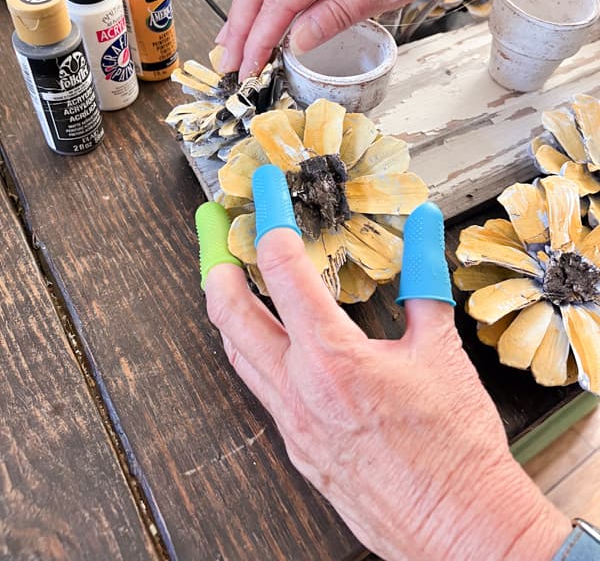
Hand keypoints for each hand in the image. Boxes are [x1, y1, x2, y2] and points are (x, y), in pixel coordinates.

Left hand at [204, 228, 570, 559]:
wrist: (461, 530)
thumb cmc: (455, 451)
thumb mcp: (441, 351)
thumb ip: (424, 282)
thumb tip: (425, 231)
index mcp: (332, 361)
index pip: (283, 271)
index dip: (270, 221)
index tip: (265, 193)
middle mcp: (299, 393)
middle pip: (231, 316)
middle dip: (216, 265)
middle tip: (212, 234)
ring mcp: (293, 426)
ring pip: (238, 356)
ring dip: (228, 312)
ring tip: (229, 282)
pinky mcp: (299, 450)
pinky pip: (262, 390)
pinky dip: (255, 353)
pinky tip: (271, 343)